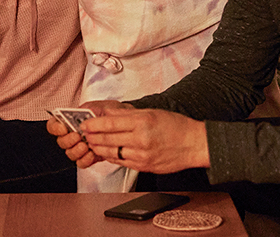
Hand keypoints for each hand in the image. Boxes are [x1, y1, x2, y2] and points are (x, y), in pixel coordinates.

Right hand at [46, 100, 132, 168]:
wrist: (124, 123)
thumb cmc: (110, 113)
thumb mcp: (99, 106)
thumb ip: (89, 111)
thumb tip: (83, 117)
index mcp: (70, 120)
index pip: (54, 125)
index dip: (55, 128)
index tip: (63, 128)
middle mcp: (72, 135)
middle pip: (61, 142)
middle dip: (68, 140)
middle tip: (78, 137)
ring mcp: (80, 147)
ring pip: (70, 154)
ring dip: (76, 151)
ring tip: (86, 146)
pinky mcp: (89, 157)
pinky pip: (81, 163)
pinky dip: (85, 160)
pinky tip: (92, 154)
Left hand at [80, 107, 209, 173]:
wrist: (194, 145)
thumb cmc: (176, 126)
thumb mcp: (152, 112)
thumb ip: (127, 114)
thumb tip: (108, 112)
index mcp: (142, 122)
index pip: (110, 123)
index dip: (93, 124)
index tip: (84, 124)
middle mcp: (141, 139)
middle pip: (107, 139)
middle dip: (92, 137)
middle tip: (84, 134)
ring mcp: (142, 155)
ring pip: (112, 153)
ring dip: (99, 148)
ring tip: (92, 143)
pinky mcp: (143, 166)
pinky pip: (121, 162)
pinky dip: (111, 157)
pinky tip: (107, 152)